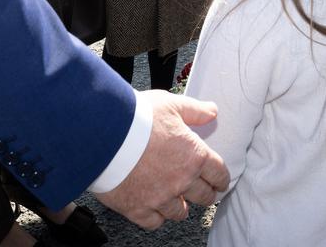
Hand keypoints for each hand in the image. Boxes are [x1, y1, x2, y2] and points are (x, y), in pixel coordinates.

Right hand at [95, 89, 228, 228]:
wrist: (104, 134)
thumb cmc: (137, 117)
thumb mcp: (170, 104)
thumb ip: (194, 110)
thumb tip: (212, 111)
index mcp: (194, 155)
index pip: (218, 173)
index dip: (221, 178)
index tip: (220, 180)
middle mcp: (181, 181)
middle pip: (204, 196)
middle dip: (206, 193)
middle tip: (203, 190)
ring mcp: (160, 198)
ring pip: (180, 212)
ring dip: (181, 205)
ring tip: (177, 199)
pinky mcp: (138, 209)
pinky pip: (155, 221)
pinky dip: (156, 215)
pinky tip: (154, 206)